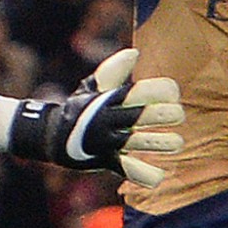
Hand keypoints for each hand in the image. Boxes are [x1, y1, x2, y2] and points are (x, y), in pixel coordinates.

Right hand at [7, 49, 183, 186]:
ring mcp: (106, 141)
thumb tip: (135, 53)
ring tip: (176, 143)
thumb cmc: (79, 109)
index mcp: (108, 98)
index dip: (163, 90)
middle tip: (177, 116)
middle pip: (143, 115)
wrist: (50, 137)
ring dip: (163, 143)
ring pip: (139, 143)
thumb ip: (114, 71)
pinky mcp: (105, 161)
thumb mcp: (92, 87)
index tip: (171, 93)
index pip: (140, 89)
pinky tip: (159, 174)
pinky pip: (128, 170)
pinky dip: (146, 174)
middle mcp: (107, 118)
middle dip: (167, 114)